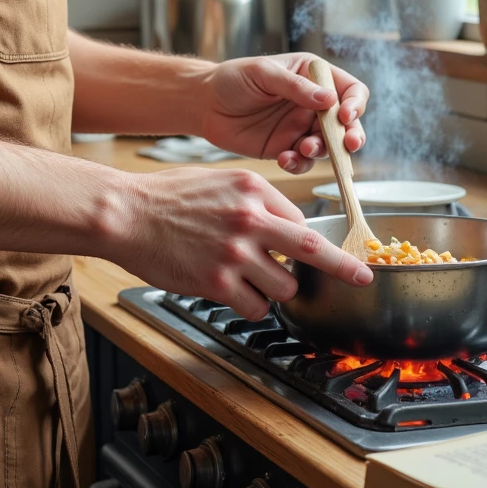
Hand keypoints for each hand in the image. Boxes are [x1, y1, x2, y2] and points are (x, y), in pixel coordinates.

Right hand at [119, 166, 373, 318]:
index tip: (328, 251)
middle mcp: (250, 218)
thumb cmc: (167, 196)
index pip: (301, 219)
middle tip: (360, 277)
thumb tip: (285, 225)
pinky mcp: (217, 281)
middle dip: (341, 268)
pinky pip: (255, 306)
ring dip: (276, 290)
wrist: (126, 212)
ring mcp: (235, 252)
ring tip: (252, 282)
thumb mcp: (219, 181)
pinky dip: (251, 306)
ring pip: (285, 286)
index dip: (309, 240)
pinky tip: (235, 295)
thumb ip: (255, 201)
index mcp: (253, 188)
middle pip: (312, 249)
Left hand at [194, 53, 367, 173]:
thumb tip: (329, 100)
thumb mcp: (264, 74)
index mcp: (313, 77)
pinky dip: (299, 163)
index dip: (354, 103)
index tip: (344, 115)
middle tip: (348, 144)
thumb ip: (295, 87)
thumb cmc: (233, 79)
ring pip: (327, 146)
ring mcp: (300, 128)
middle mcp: (312, 104)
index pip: (349, 89)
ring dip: (322, 150)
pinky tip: (285, 159)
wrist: (204, 103)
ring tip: (304, 148)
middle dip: (351, 135)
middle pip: (346, 123)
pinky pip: (302, 161)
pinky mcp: (286, 148)